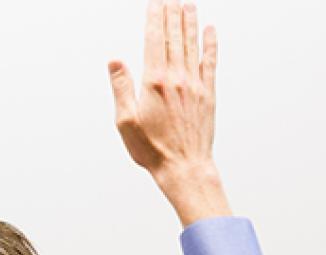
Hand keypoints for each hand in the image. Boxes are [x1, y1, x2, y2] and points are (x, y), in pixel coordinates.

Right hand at [109, 0, 229, 225]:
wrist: (184, 167)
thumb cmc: (153, 149)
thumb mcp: (126, 121)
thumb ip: (121, 87)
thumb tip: (115, 60)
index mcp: (155, 82)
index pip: (155, 40)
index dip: (155, 19)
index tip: (155, 3)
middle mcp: (178, 78)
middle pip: (175, 37)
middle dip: (172, 14)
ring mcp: (196, 84)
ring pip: (192, 44)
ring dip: (190, 22)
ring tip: (188, 4)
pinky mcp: (208, 94)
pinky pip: (211, 62)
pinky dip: (210, 44)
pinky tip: (210, 30)